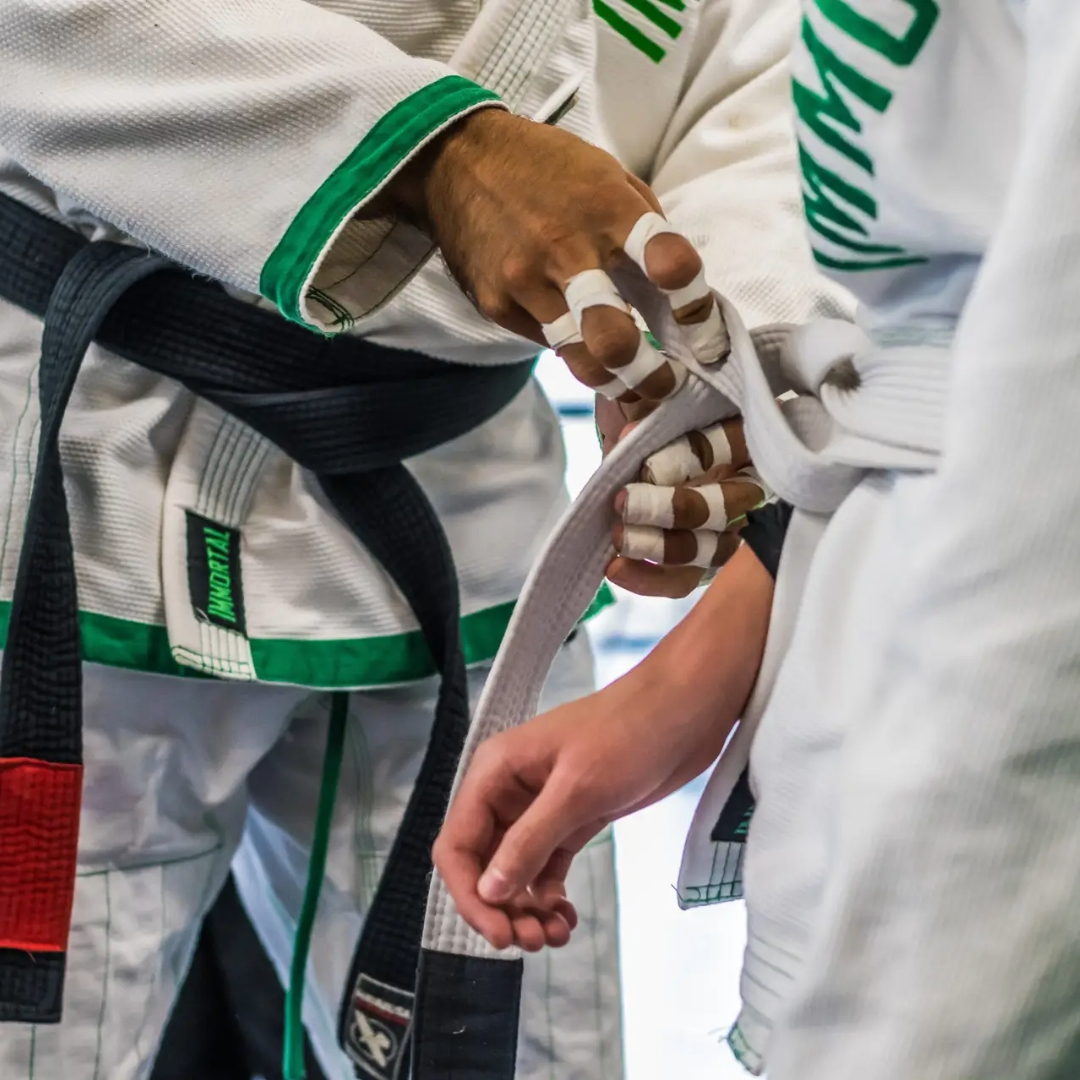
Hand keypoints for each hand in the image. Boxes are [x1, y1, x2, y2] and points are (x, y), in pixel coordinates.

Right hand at [386, 108, 724, 401]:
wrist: (457, 159)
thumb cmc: (548, 170)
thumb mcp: (607, 175)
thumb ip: (645, 228)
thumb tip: (679, 292)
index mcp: (608, 207)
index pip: (671, 265)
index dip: (697, 311)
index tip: (704, 336)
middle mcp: (566, 248)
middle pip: (617, 339)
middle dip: (652, 375)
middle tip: (669, 384)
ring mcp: (526, 281)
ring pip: (581, 360)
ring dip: (616, 384)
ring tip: (636, 390)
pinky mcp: (497, 304)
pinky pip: (547, 344)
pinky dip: (572, 350)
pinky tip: (583, 345)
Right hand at [433, 544, 773, 951]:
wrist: (685, 710)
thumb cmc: (628, 733)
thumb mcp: (576, 790)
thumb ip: (529, 842)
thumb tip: (489, 892)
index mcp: (495, 772)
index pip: (457, 844)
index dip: (469, 894)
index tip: (498, 933)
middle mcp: (509, 792)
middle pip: (482, 865)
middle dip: (501, 907)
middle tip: (535, 941)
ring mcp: (540, 808)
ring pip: (514, 873)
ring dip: (526, 909)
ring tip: (556, 934)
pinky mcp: (572, 819)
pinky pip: (546, 869)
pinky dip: (550, 897)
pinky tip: (567, 917)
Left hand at [603, 409, 768, 596]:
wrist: (621, 416)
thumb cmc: (641, 402)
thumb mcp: (643, 392)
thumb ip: (646, 405)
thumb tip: (635, 433)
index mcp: (739, 431)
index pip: (729, 448)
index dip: (687, 460)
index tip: (645, 467)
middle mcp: (741, 481)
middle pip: (724, 507)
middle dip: (673, 509)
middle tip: (626, 503)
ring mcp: (723, 524)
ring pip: (709, 549)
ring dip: (662, 547)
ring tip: (620, 538)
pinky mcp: (697, 555)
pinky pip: (683, 579)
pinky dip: (649, 578)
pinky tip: (616, 568)